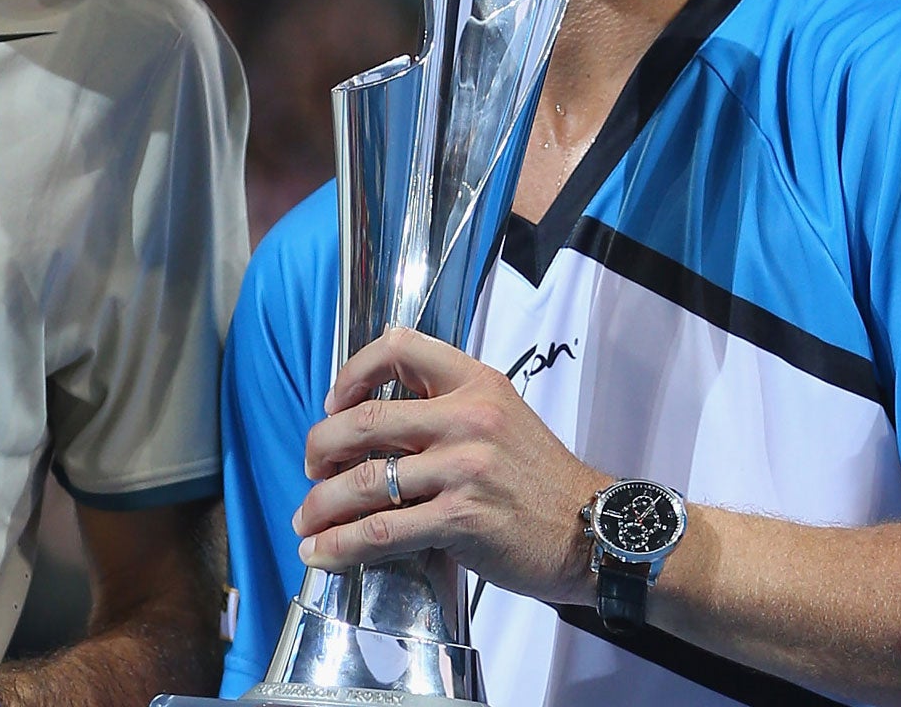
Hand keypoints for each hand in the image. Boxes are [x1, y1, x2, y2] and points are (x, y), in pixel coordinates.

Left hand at [291, 326, 598, 606]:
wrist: (594, 531)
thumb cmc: (542, 480)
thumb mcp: (502, 418)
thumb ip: (447, 412)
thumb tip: (374, 429)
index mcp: (475, 383)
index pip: (399, 348)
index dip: (352, 372)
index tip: (334, 402)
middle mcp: (467, 418)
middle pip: (364, 419)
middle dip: (320, 446)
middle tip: (310, 466)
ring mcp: (464, 469)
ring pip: (363, 480)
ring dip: (321, 504)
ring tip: (305, 520)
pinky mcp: (461, 519)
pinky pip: (382, 530)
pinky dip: (342, 545)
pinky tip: (323, 552)